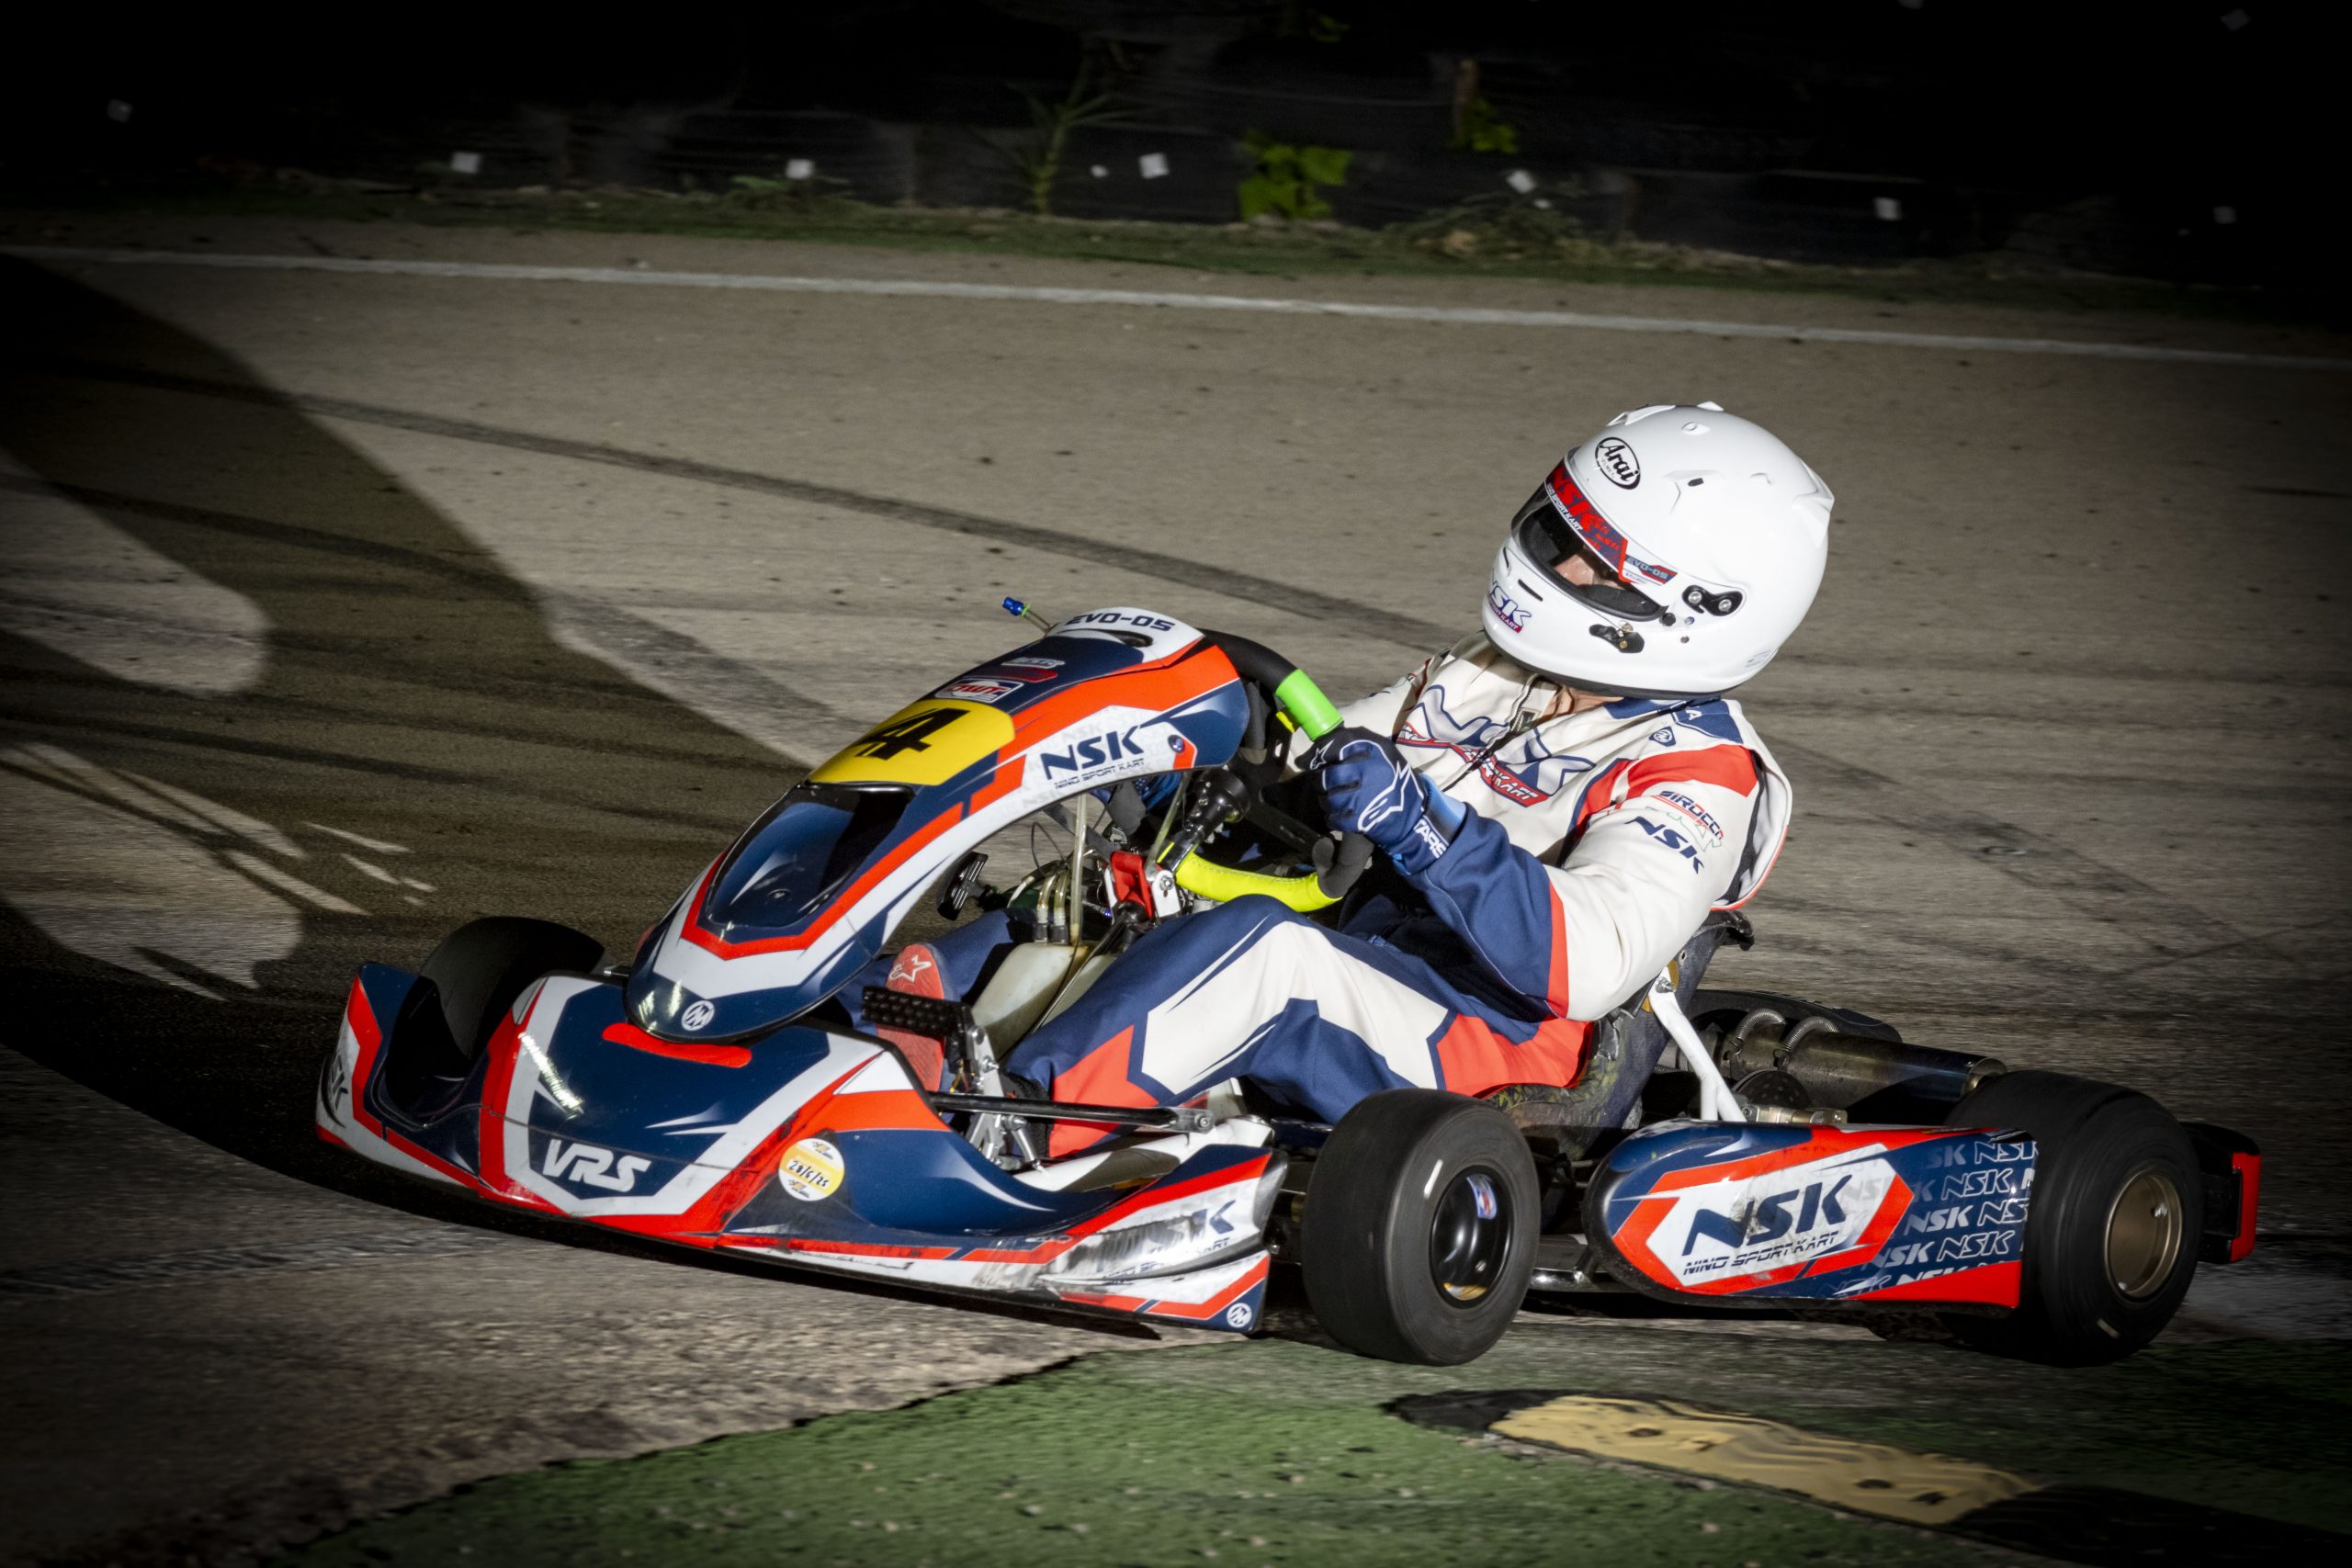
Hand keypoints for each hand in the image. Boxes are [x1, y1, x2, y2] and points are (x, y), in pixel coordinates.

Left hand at [1309, 727, 1456, 873]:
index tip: (1305, 761)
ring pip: (1327, 798)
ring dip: (1327, 801)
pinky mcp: (1361, 818)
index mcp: (1375, 749)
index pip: (1335, 743)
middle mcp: (1368, 769)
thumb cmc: (1394, 779)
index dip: (1317, 752)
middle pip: (1327, 775)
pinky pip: (1332, 818)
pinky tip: (1342, 815)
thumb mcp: (1382, 752)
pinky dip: (1333, 818)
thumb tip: (1308, 756)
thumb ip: (1350, 745)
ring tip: (1338, 800)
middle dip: (1320, 781)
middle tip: (1325, 784)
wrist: (1414, 815)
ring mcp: (1364, 795)